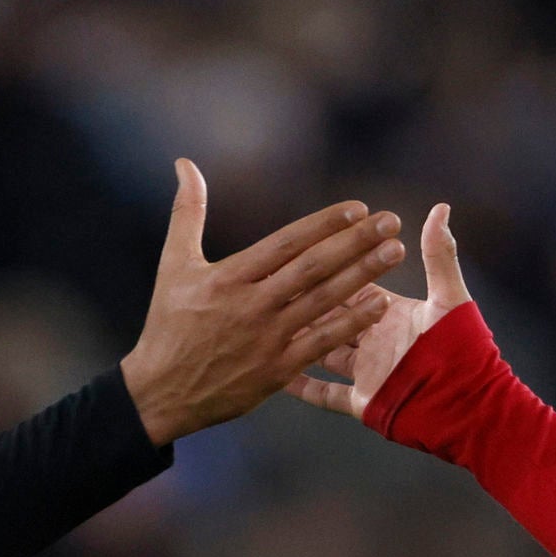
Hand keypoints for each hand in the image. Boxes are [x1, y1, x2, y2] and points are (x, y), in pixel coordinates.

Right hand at [117, 163, 406, 443]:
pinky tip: (379, 304)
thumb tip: (185, 164)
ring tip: (394, 252)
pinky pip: (321, 342)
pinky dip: (351, 323)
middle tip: (391, 222)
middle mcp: (250, 305)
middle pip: (313, 267)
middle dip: (356, 242)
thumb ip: (187, 212)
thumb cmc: (168, 325)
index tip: (358, 208)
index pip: (286, 243)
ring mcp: (266, 339)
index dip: (324, 224)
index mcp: (228, 277)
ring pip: (323, 300)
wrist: (161, 392)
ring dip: (363, 275)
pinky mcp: (275, 370)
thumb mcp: (173, 265)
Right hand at [283, 202, 471, 423]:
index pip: (355, 287)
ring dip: (298, 339)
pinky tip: (277, 376)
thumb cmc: (465, 350)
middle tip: (274, 287)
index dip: (332, 271)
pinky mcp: (362, 403)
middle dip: (307, 302)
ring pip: (322, 352)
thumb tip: (440, 207)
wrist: (469, 408)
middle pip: (333, 317)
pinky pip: (325, 395)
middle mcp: (376, 343)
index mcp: (393, 316)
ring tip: (265, 325)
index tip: (306, 255)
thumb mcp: (448, 297)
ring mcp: (367, 374)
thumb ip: (439, 254)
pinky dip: (302, 387)